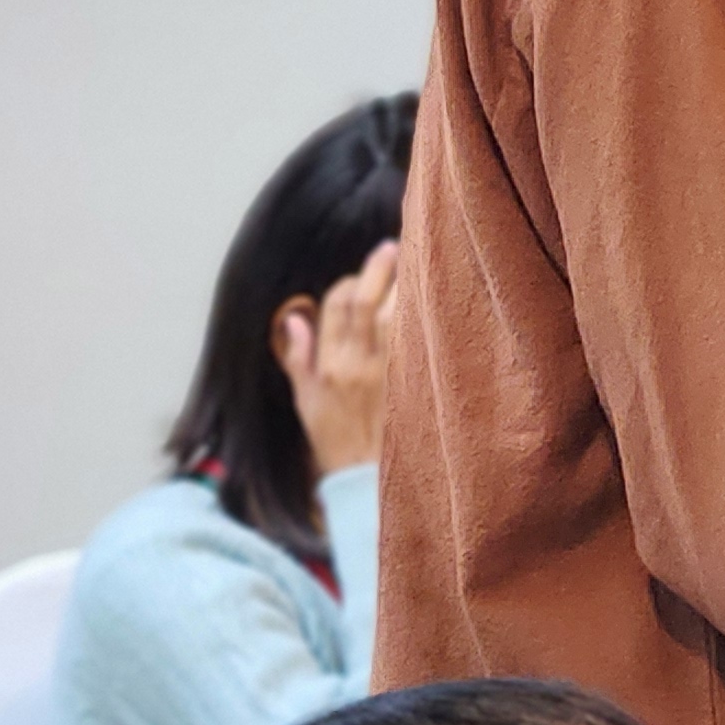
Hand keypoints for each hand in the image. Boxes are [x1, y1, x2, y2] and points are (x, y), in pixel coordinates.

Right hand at [271, 242, 399, 476]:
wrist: (363, 479)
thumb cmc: (333, 439)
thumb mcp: (304, 400)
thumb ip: (298, 357)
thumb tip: (293, 318)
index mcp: (327, 366)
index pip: (335, 308)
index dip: (348, 284)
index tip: (359, 276)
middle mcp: (354, 365)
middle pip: (365, 303)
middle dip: (378, 269)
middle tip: (393, 245)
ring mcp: (384, 373)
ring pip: (394, 315)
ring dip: (405, 285)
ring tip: (417, 261)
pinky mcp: (408, 382)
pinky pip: (415, 339)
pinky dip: (422, 316)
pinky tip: (431, 300)